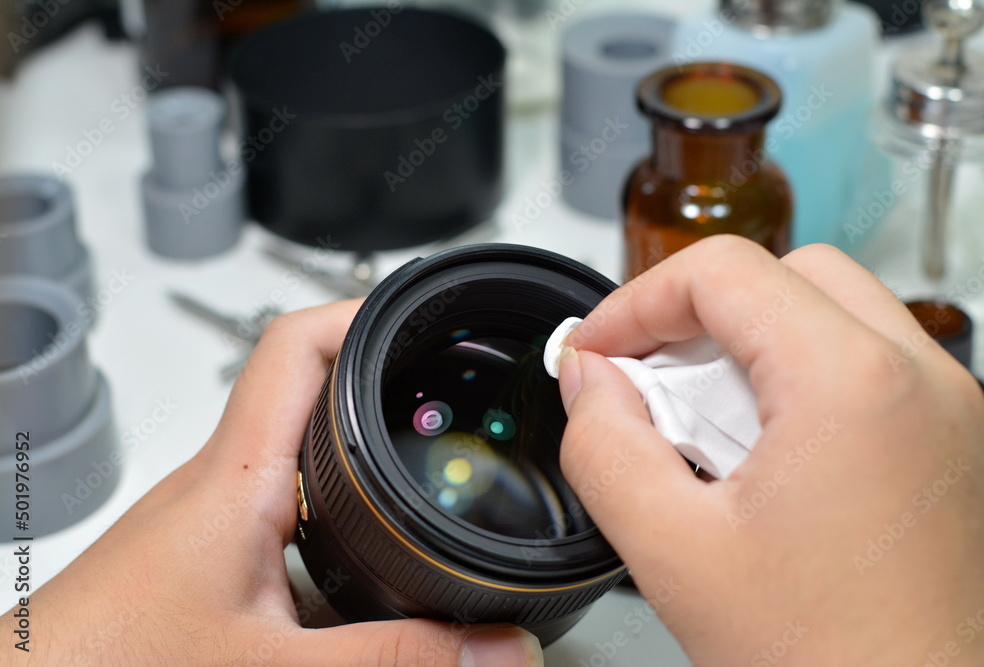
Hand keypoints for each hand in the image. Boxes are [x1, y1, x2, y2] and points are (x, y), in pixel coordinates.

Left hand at [2, 300, 542, 665]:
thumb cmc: (112, 666)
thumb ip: (397, 659)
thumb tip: (495, 648)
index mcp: (237, 479)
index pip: (296, 345)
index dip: (363, 312)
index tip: (421, 313)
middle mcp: (216, 480)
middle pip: (302, 382)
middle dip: (378, 372)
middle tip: (436, 374)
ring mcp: (203, 510)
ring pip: (288, 442)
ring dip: (350, 437)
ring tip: (412, 449)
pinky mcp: (196, 543)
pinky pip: (275, 493)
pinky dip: (328, 498)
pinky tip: (356, 546)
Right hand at [558, 236, 983, 664]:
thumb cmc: (832, 663)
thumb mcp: (672, 553)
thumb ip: (604, 446)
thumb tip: (588, 379)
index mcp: (851, 383)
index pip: (724, 271)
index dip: (638, 302)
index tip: (598, 351)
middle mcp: (916, 377)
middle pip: (780, 274)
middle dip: (694, 315)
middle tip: (642, 380)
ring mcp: (942, 406)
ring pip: (822, 310)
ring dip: (742, 345)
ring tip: (695, 428)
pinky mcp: (943, 439)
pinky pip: (857, 361)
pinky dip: (790, 376)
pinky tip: (752, 455)